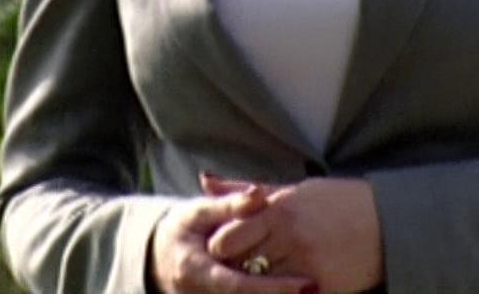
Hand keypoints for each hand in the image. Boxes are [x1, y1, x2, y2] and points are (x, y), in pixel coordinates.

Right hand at [149, 185, 318, 293]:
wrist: (160, 255)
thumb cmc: (182, 228)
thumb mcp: (198, 211)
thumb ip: (230, 205)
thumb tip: (259, 193)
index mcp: (195, 271)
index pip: (239, 285)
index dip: (273, 288)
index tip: (306, 283)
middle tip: (318, 288)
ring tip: (316, 289)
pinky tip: (298, 292)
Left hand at [199, 173, 383, 293]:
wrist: (388, 222)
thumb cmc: (338, 202)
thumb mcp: (292, 190)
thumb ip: (245, 191)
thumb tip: (204, 180)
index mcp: (277, 209)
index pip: (226, 237)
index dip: (219, 250)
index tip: (220, 254)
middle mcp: (288, 236)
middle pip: (238, 265)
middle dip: (230, 271)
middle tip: (230, 273)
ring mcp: (305, 264)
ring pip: (260, 285)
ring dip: (253, 285)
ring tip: (252, 282)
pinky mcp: (322, 286)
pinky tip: (279, 290)